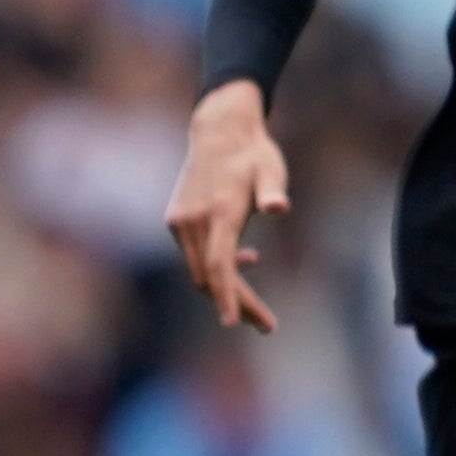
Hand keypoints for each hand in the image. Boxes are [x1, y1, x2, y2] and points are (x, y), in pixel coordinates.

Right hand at [164, 81, 286, 332]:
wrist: (218, 130)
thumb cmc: (253, 152)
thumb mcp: (272, 168)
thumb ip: (273, 189)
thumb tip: (279, 207)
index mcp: (218, 211)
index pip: (219, 264)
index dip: (227, 295)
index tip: (233, 322)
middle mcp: (193, 220)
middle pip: (210, 275)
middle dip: (236, 303)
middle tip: (268, 325)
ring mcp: (181, 221)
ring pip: (200, 269)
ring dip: (226, 289)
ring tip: (259, 310)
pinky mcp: (176, 220)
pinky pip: (196, 255)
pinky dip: (217, 267)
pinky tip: (247, 260)